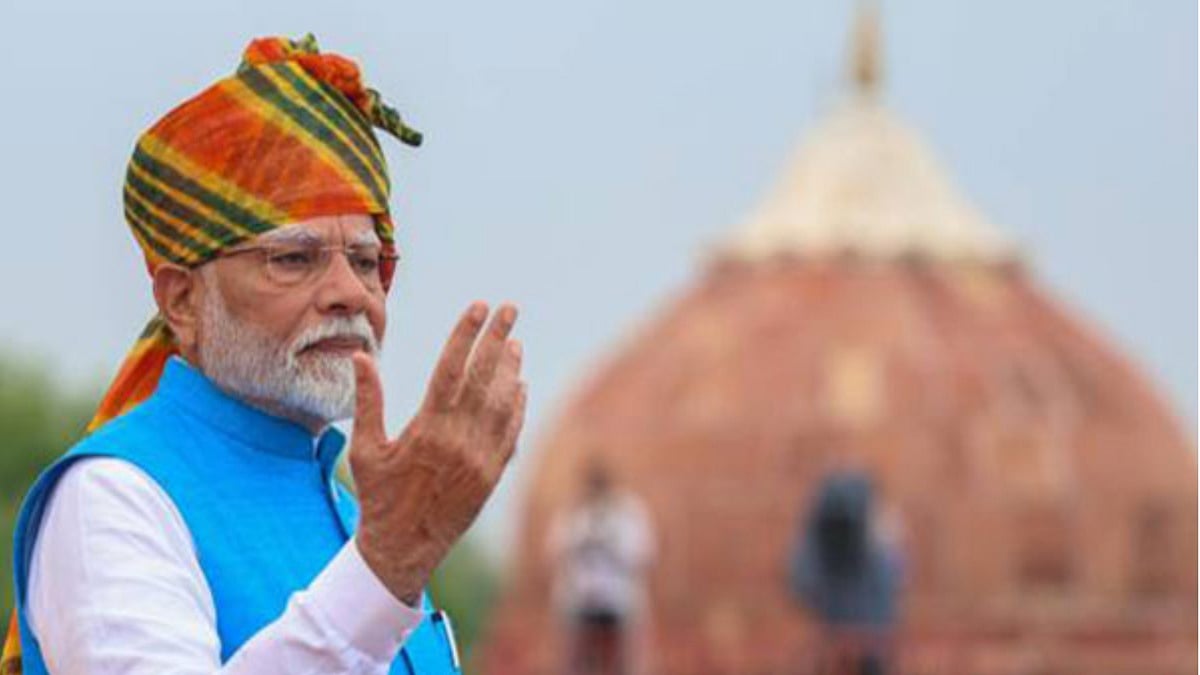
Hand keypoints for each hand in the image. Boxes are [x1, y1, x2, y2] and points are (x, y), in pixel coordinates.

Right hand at [349, 302, 526, 604]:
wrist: (402, 550)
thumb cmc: (378, 497)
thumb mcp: (364, 449)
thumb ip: (367, 400)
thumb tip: (360, 356)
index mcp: (426, 428)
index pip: (451, 367)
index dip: (466, 333)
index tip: (478, 306)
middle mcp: (458, 440)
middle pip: (484, 376)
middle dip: (497, 338)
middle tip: (509, 308)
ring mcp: (480, 458)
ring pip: (503, 402)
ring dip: (510, 369)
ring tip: (514, 342)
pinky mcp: (492, 475)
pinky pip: (511, 432)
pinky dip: (518, 406)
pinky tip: (520, 385)